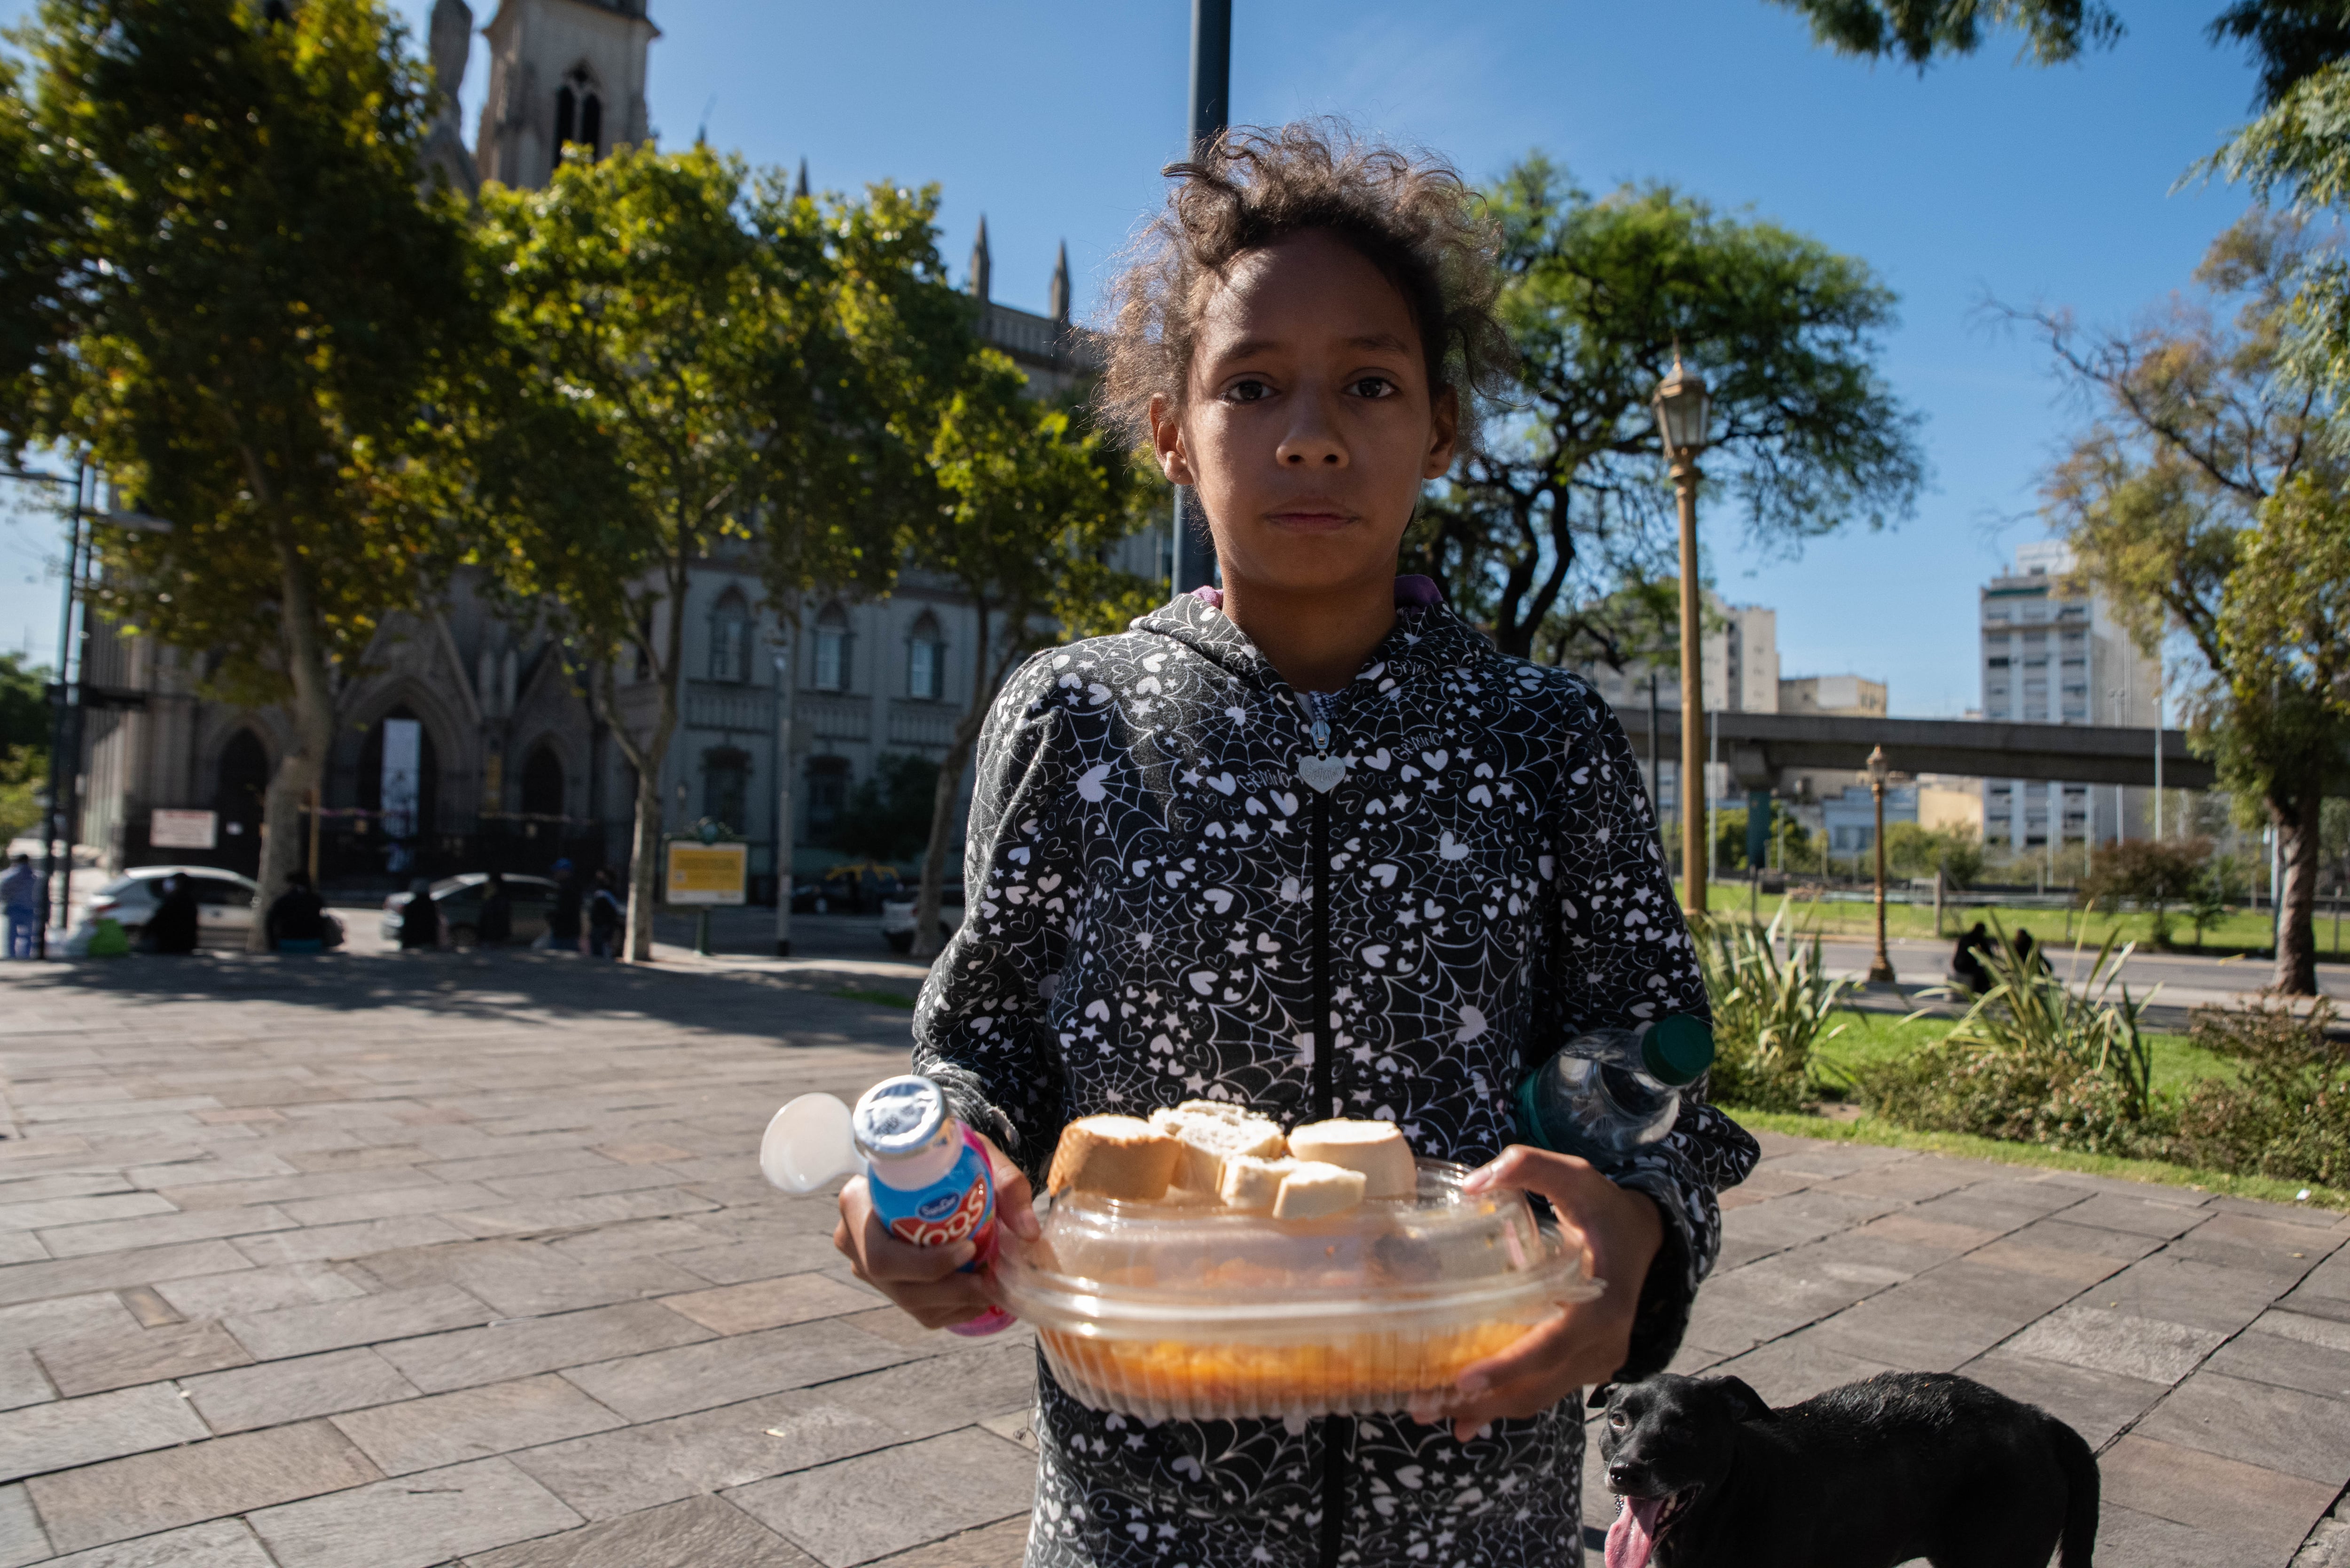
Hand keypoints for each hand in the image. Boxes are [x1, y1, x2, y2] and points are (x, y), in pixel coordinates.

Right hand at [832, 1131, 1039, 1329]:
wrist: (934, 1167)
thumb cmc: (948, 1158)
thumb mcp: (978, 1158)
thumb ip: (1007, 1186)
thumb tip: (1028, 1231)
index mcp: (857, 1201)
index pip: (881, 1251)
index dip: (925, 1263)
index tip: (969, 1249)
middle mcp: (853, 1239)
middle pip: (895, 1283)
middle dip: (948, 1288)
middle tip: (989, 1279)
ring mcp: (867, 1267)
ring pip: (909, 1301)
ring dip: (956, 1300)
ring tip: (993, 1285)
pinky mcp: (889, 1286)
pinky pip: (920, 1311)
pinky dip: (956, 1308)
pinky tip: (980, 1293)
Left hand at [1427, 1144, 1662, 1439]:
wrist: (1644, 1237)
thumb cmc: (1603, 1206)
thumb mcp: (1575, 1176)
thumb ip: (1528, 1167)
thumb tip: (1473, 1184)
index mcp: (1603, 1305)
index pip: (1551, 1346)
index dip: (1508, 1367)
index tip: (1462, 1380)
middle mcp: (1604, 1344)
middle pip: (1538, 1386)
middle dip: (1482, 1402)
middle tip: (1422, 1406)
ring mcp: (1598, 1362)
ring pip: (1539, 1397)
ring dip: (1488, 1410)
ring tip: (1430, 1413)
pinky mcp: (1587, 1367)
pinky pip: (1545, 1390)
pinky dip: (1507, 1402)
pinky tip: (1466, 1416)